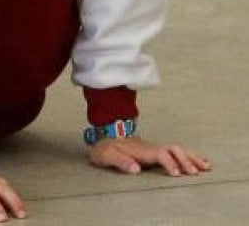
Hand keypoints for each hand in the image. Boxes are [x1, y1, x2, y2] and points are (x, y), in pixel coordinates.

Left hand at [88, 136, 211, 175]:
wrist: (104, 136)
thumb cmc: (105, 148)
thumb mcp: (107, 155)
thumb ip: (120, 161)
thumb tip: (135, 169)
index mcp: (141, 150)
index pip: (160, 154)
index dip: (169, 163)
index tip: (176, 174)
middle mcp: (151, 147)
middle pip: (173, 149)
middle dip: (186, 160)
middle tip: (196, 172)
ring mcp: (155, 148)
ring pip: (178, 149)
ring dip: (192, 157)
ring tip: (207, 166)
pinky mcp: (157, 151)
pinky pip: (177, 152)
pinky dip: (190, 156)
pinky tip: (201, 161)